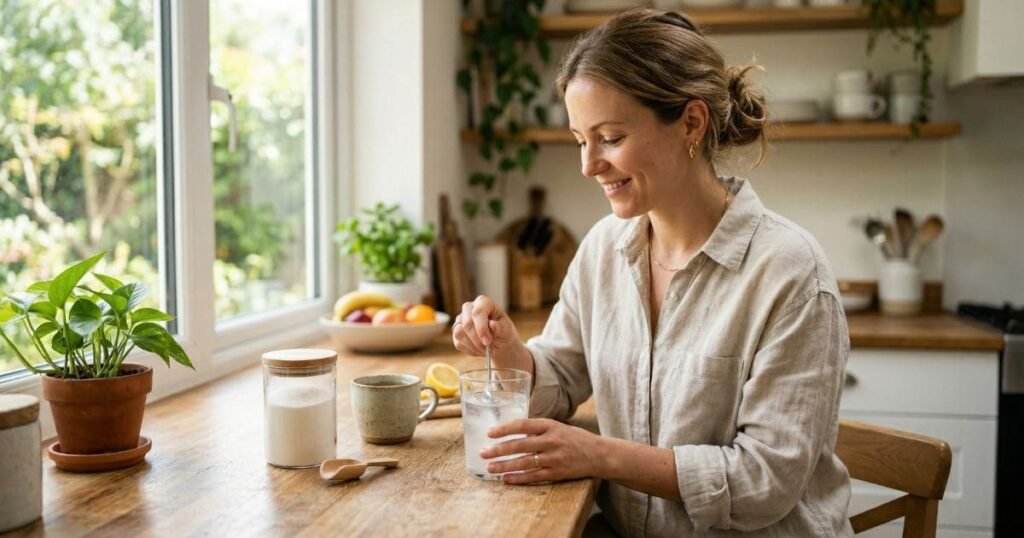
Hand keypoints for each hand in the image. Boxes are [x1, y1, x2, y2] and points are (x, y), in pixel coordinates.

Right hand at [452, 295, 520, 356]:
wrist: (499, 341)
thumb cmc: (503, 331)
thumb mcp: (506, 329)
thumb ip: (500, 327)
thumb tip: (492, 325)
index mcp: (483, 302)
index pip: (478, 312)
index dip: (481, 328)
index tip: (487, 341)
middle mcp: (469, 308)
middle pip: (466, 323)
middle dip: (477, 339)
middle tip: (488, 349)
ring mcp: (461, 320)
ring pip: (459, 333)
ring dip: (473, 346)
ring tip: (486, 350)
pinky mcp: (457, 332)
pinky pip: (458, 343)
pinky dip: (470, 350)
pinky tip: (480, 350)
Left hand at [479, 418, 602, 484]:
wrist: (599, 454)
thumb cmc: (574, 438)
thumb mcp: (557, 427)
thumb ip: (537, 430)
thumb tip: (511, 434)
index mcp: (550, 425)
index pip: (523, 425)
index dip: (505, 429)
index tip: (490, 433)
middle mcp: (552, 440)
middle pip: (520, 445)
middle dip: (499, 450)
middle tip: (483, 453)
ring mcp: (555, 458)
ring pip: (524, 462)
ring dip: (505, 466)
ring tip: (490, 468)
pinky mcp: (558, 472)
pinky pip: (534, 476)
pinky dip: (518, 478)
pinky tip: (506, 479)